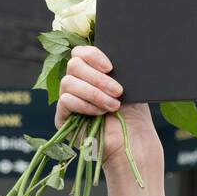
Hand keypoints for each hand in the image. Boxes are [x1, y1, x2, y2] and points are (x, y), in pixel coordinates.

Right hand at [55, 46, 161, 173]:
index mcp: (91, 73)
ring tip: (113, 106)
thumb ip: (115, 69)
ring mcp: (68, 100)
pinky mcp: (63, 118)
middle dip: (98, 78)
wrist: (133, 142)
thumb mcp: (129, 85)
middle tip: (118, 91)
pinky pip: (66, 101)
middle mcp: (77, 84)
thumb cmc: (133, 115)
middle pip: (74, 65)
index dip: (93, 56)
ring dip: (94, 93)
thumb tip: (111, 53)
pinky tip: (100, 113)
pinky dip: (85, 105)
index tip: (111, 67)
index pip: (80, 53)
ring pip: (69, 82)